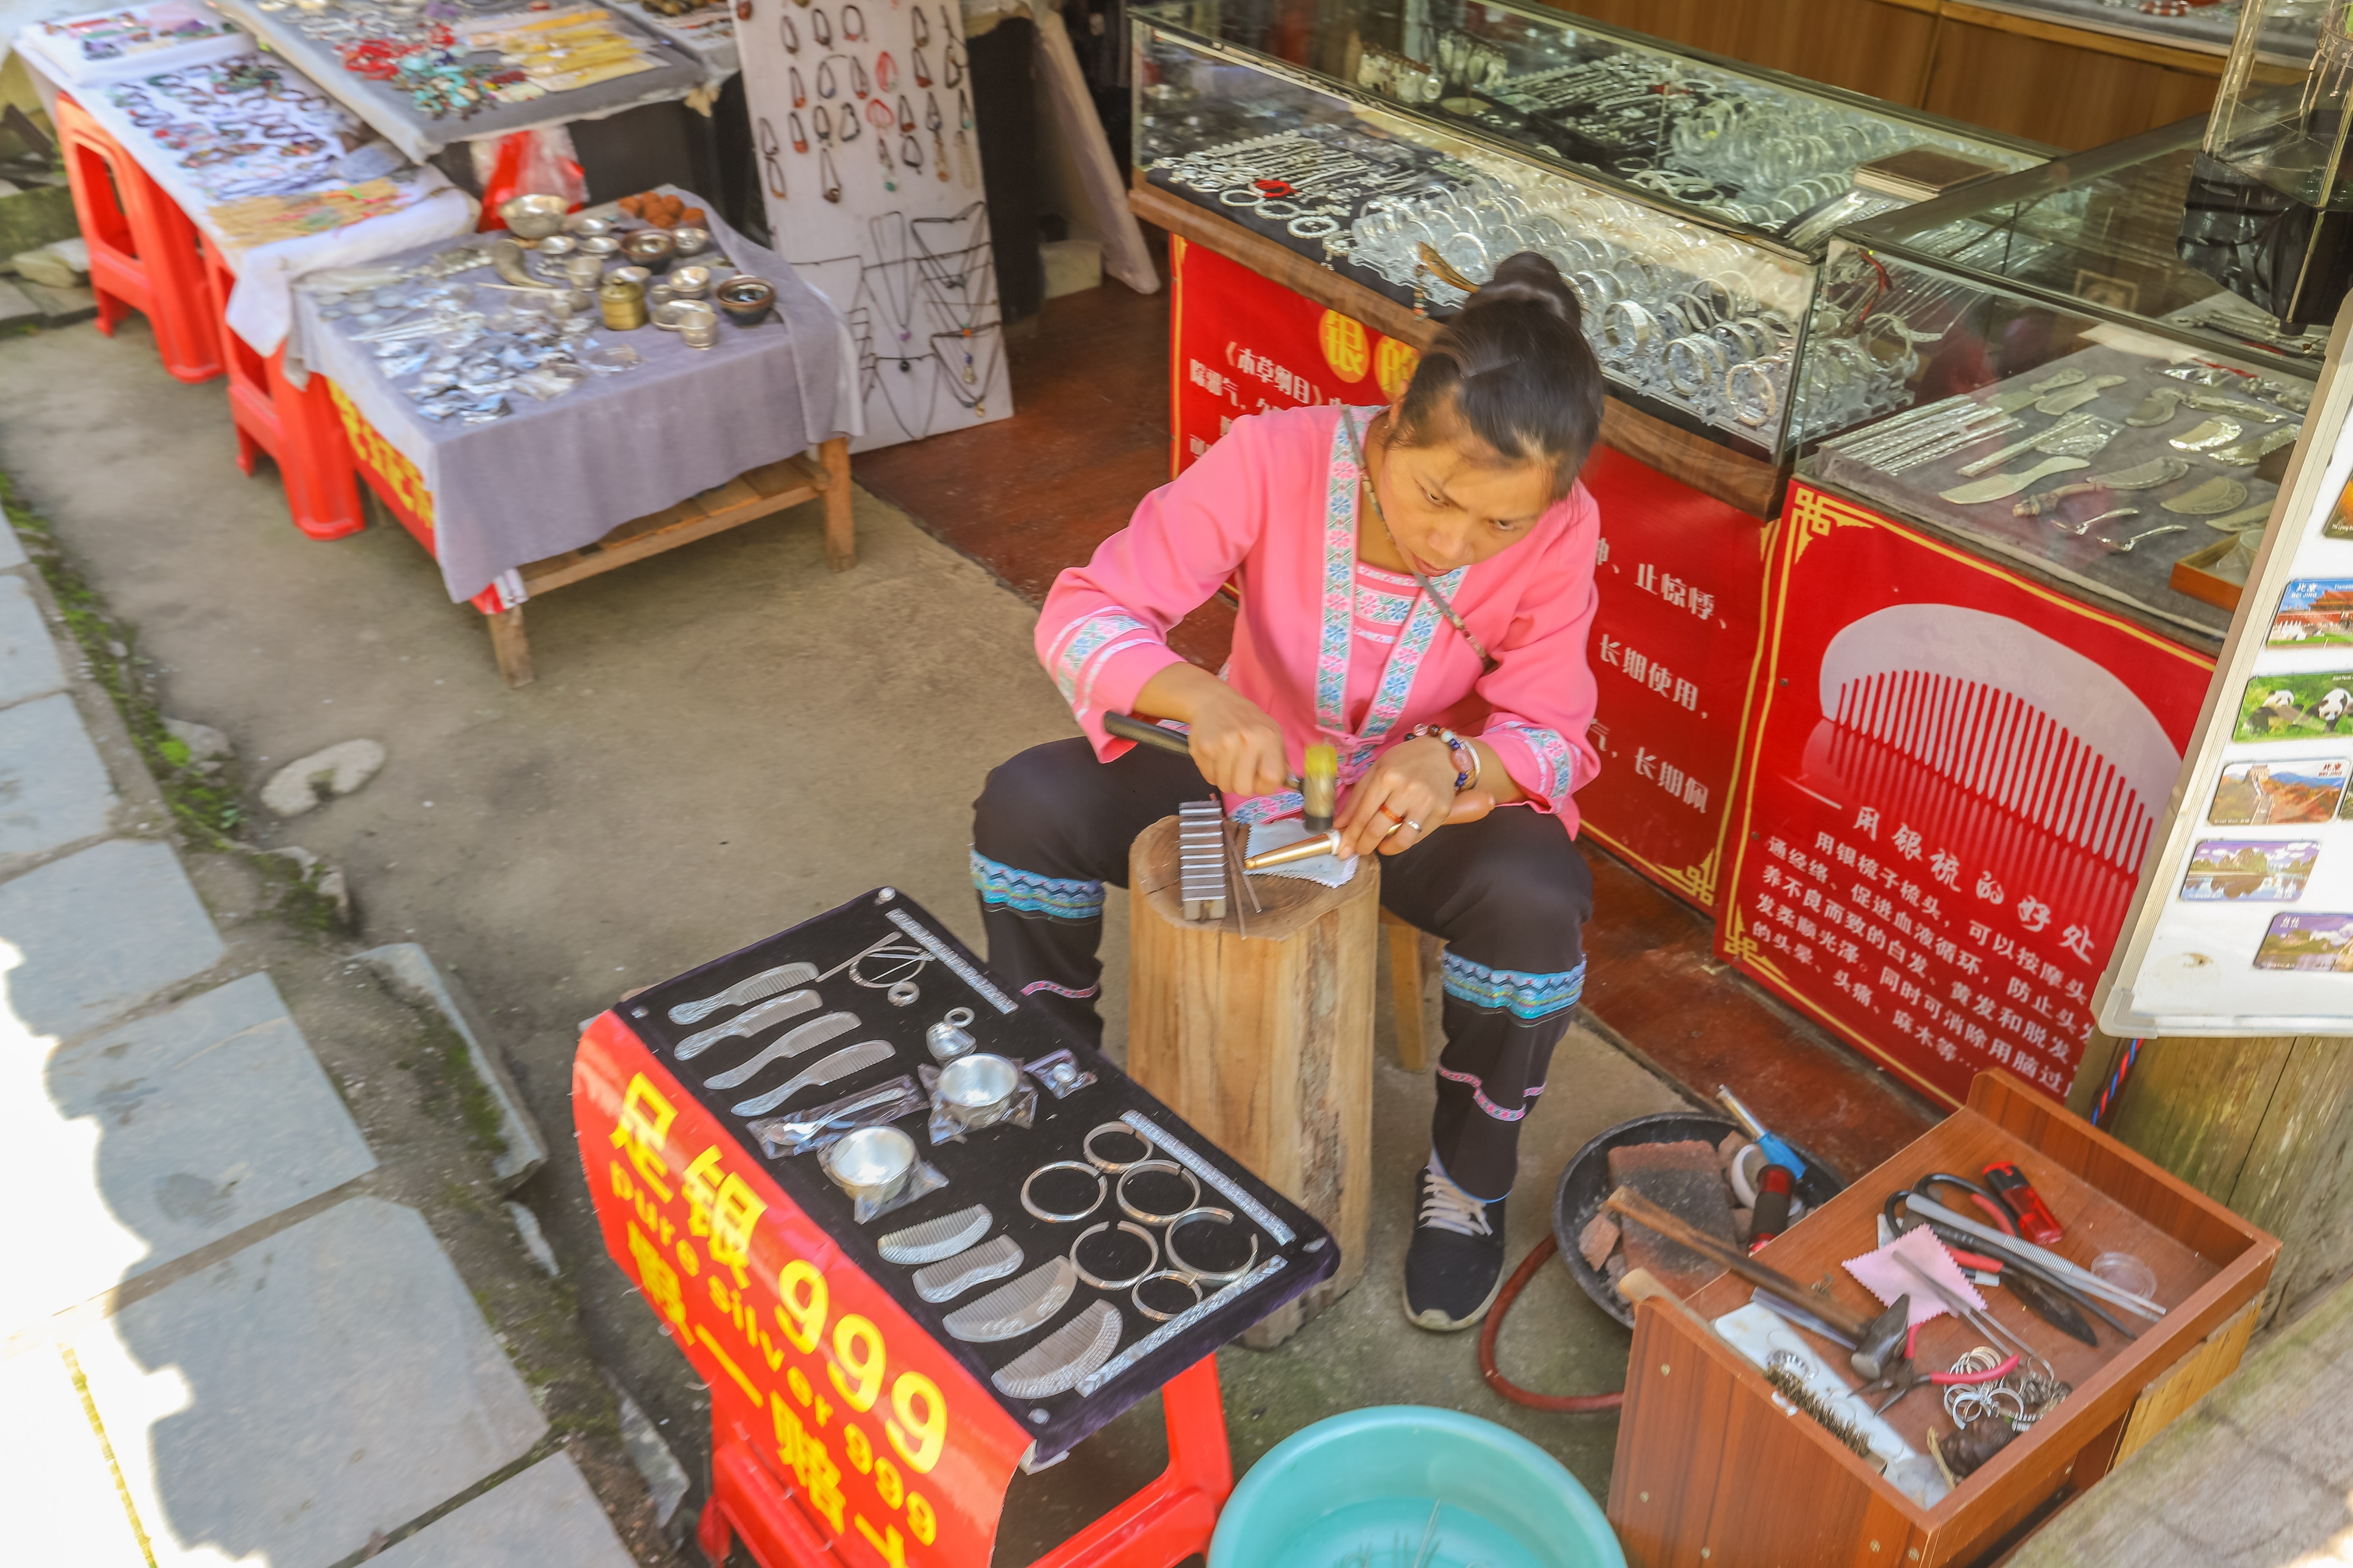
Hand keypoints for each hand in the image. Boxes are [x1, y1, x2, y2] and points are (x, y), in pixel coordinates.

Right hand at [1133, 663, 1290, 796]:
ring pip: (1224, 785)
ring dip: (1225, 778)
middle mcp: (1248, 740)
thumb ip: (1281, 761)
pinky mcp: (1204, 746)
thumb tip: (1290, 784)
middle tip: (1240, 771)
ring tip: (1227, 761)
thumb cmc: (1247, 722)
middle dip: (1241, 785)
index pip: (1271, 779)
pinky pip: (1209, 777)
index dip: (1265, 787)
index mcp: (1269, 738)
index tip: (1259, 780)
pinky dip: (1211, 772)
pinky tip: (1215, 756)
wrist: (1216, 701)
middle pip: (1244, 788)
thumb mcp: (1272, 734)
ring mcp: (1224, 743)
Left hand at [1338, 738, 1496, 855]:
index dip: (1351, 835)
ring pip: (1401, 840)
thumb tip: (1339, 826)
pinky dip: (1404, 841)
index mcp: (1386, 777)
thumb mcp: (1376, 771)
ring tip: (1381, 845)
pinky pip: (1418, 837)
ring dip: (1386, 848)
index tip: (1344, 850)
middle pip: (1378, 829)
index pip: (1363, 814)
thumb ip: (1357, 799)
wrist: (1441, 755)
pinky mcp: (1441, 812)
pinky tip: (1398, 834)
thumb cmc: (1404, 762)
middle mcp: (1406, 790)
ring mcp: (1426, 802)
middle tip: (1360, 849)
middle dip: (1364, 846)